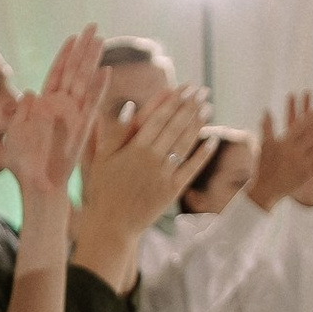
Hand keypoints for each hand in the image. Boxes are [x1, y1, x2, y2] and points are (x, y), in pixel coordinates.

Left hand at [0, 25, 105, 204]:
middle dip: (83, 49)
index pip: (57, 73)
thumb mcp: (15, 132)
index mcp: (45, 105)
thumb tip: (29, 92)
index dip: (65, 54)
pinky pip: (91, 106)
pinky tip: (105, 72)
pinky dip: (98, 90)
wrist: (36, 185)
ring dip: (91, 61)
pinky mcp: (81, 128)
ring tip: (101, 41)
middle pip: (74, 71)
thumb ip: (21, 111)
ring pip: (84, 83)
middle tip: (94, 26)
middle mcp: (62, 106)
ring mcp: (73, 116)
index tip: (74, 36)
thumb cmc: (24, 162)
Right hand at [82, 74, 211, 221]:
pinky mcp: (172, 190)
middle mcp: (152, 158)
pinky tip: (211, 140)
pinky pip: (191, 168)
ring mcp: (164, 174)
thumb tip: (128, 105)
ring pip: (185, 143)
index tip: (185, 86)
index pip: (159, 117)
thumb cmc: (102, 189)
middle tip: (202, 90)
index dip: (174, 99)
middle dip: (190, 105)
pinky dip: (202, 154)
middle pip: (175, 126)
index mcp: (134, 148)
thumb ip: (116, 132)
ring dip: (198, 123)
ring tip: (208, 106)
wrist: (111, 225)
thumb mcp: (101, 157)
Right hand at [250, 93, 312, 210]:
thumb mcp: (265, 145)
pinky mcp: (309, 173)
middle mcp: (294, 151)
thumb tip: (266, 111)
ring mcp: (303, 163)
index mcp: (284, 143)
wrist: (266, 189)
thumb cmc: (264, 165)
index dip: (311, 115)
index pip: (300, 125)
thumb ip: (267, 127)